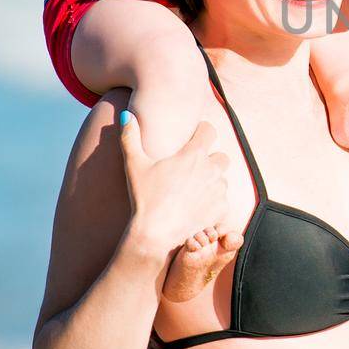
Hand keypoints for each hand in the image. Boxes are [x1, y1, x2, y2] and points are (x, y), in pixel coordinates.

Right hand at [119, 112, 231, 256]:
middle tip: (193, 169)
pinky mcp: (222, 208)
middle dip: (211, 159)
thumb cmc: (144, 198)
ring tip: (192, 191)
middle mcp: (211, 169)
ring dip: (212, 181)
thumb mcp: (134, 165)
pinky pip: (223, 199)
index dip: (202, 132)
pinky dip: (213, 201)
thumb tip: (126, 114)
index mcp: (193, 154)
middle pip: (221, 156)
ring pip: (222, 178)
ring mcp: (219, 189)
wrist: (155, 234)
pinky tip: (196, 207)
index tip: (194, 137)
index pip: (209, 130)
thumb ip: (130, 137)